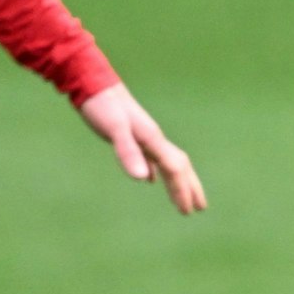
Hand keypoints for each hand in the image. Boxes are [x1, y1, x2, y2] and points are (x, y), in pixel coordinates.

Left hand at [78, 83, 207, 214]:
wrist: (92, 82)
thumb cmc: (102, 105)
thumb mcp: (114, 129)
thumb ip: (128, 151)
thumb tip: (144, 179)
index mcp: (152, 139)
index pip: (175, 169)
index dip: (181, 190)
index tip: (187, 211)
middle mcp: (153, 138)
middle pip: (179, 165)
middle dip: (190, 187)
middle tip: (200, 208)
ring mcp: (144, 136)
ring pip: (167, 162)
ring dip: (177, 180)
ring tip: (183, 197)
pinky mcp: (132, 135)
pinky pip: (151, 157)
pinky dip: (156, 170)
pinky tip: (151, 179)